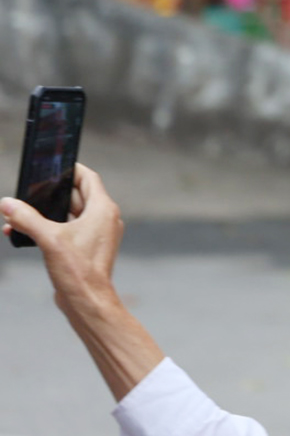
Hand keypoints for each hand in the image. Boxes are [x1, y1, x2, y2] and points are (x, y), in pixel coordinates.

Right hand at [1, 164, 124, 315]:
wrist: (87, 302)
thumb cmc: (78, 270)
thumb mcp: (48, 239)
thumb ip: (27, 219)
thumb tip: (7, 204)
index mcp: (102, 209)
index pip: (88, 178)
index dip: (71, 169)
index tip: (54, 165)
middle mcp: (103, 219)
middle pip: (76, 196)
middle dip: (50, 194)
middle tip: (29, 191)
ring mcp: (96, 234)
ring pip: (68, 215)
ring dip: (44, 214)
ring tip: (18, 215)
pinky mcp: (86, 248)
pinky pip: (66, 231)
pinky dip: (48, 229)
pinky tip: (22, 233)